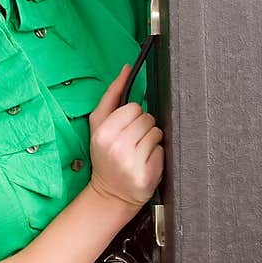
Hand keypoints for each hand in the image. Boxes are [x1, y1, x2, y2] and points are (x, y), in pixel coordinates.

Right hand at [88, 63, 163, 207]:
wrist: (110, 193)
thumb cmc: (105, 155)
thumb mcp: (99, 124)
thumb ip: (112, 95)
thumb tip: (126, 69)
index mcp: (103, 133)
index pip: (133, 107)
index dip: (132, 115)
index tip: (126, 127)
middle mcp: (117, 148)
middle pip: (147, 119)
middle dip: (143, 127)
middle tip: (132, 141)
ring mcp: (132, 163)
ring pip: (157, 133)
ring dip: (152, 140)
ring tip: (139, 151)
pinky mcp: (147, 176)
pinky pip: (162, 151)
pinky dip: (157, 155)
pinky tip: (145, 162)